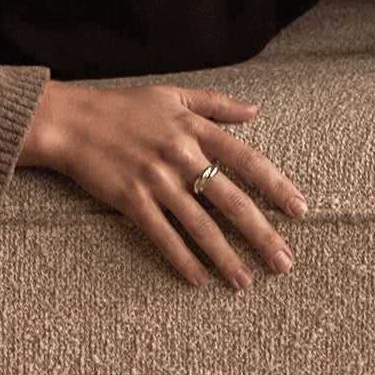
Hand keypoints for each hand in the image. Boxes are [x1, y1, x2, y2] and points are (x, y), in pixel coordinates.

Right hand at [17, 80, 308, 289]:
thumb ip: (217, 104)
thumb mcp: (175, 94)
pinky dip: (182, 258)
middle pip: (230, 199)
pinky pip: (163, 235)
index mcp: (197, 129)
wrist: (74, 121)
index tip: (299, 209)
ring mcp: (157, 180)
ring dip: (225, 256)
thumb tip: (254, 110)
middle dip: (260, 232)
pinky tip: (200, 278)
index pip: (247, 160)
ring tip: (246, 280)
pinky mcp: (132, 200)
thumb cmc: (127, 106)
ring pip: (200, 225)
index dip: (276, 185)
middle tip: (284, 261)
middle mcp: (182, 155)